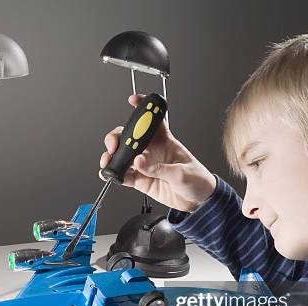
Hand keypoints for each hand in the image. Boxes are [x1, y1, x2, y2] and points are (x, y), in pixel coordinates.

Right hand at [100, 94, 216, 211]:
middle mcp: (152, 151)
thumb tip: (139, 162)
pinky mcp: (141, 180)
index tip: (133, 101)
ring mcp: (145, 165)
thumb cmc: (197, 180)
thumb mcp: (181, 173)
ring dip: (112, 156)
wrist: (198, 202)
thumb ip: (159, 168)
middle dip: (117, 137)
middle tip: (114, 145)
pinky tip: (110, 174)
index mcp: (165, 141)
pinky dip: (114, 174)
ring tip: (109, 161)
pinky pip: (124, 175)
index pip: (153, 120)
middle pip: (130, 137)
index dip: (143, 107)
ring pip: (123, 155)